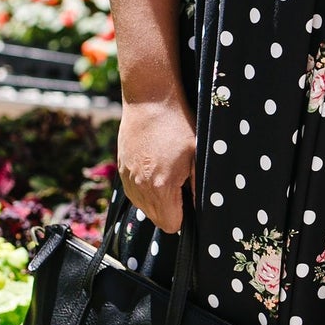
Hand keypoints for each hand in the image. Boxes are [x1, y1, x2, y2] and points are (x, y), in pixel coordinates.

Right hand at [116, 96, 194, 233]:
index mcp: (161, 187)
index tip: (190, 200)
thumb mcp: (198, 155)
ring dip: (157, 201)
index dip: (184, 217)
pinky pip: (134, 194)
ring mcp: (127, 179)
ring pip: (144, 208)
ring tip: (168, 175)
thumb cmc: (178, 124)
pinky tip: (155, 169)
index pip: (171, 225)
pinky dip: (145, 189)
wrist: (150, 99)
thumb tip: (204, 211)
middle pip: (157, 220)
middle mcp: (140, 187)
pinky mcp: (121, 170)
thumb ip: (200, 188)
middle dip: (171, 210)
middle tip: (181, 185)